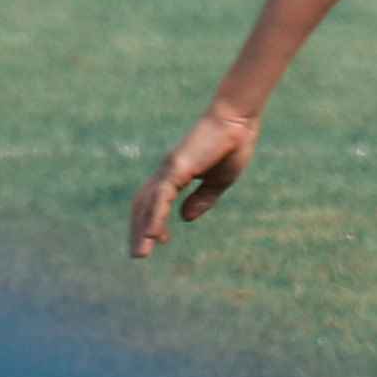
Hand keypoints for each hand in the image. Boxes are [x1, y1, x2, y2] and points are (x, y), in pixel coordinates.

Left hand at [128, 103, 260, 257]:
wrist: (238, 121)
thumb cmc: (231, 146)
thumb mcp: (219, 181)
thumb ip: (202, 199)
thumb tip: (184, 218)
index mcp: (176, 174)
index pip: (155, 201)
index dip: (153, 221)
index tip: (159, 241)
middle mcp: (167, 172)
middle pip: (143, 204)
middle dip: (138, 230)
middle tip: (138, 255)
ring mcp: (169, 169)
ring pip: (148, 204)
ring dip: (142, 230)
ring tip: (140, 253)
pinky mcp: (176, 168)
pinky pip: (161, 197)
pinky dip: (154, 217)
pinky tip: (152, 234)